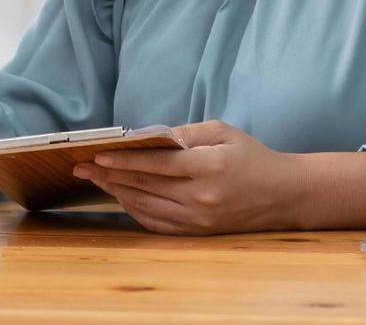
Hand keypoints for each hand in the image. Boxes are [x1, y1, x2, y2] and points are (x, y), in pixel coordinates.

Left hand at [72, 120, 299, 234]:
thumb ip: (185, 133)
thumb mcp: (223, 132)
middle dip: (109, 176)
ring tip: (96, 180)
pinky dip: (135, 211)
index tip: (97, 155)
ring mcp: (198, 219)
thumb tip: (148, 135)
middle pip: (144, 186)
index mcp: (208, 168)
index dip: (123, 160)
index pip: (155, 164)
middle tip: (81, 167)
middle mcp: (201, 197)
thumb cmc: (252, 157)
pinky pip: (157, 223)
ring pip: (146, 206)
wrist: (283, 195)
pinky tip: (122, 198)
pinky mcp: (198, 232)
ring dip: (117, 193)